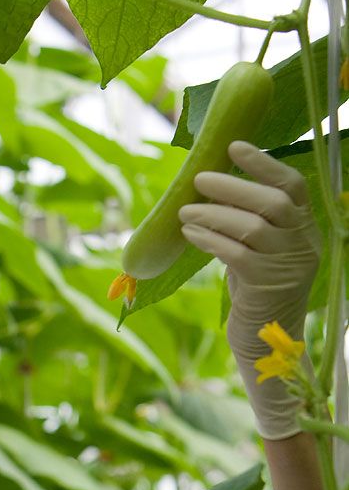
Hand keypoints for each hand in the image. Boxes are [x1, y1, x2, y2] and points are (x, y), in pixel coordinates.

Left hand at [177, 139, 321, 439]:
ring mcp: (286, 265)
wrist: (263, 342)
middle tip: (199, 179)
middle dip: (233, 186)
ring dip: (214, 214)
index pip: (292, 187)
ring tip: (185, 212)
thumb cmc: (256, 293)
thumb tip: (210, 191)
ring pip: (252, 227)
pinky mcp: (265, 286)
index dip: (264, 163)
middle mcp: (301, 244)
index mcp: (304, 230)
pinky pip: (235, 254)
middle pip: (272, 202)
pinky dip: (210, 240)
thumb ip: (247, 224)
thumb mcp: (258, 253)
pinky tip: (190, 234)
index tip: (234, 147)